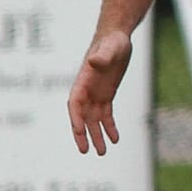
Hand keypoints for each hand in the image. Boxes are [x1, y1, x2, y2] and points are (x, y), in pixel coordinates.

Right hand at [67, 29, 132, 155]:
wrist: (117, 37)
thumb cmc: (112, 40)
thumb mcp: (111, 47)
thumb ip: (102, 56)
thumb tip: (94, 61)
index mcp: (82, 81)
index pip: (75, 104)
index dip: (76, 118)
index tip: (79, 132)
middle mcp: (86, 90)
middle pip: (82, 117)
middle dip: (83, 134)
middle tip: (86, 151)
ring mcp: (96, 94)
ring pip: (94, 119)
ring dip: (97, 135)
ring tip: (102, 152)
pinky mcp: (107, 94)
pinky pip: (106, 115)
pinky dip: (109, 127)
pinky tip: (115, 139)